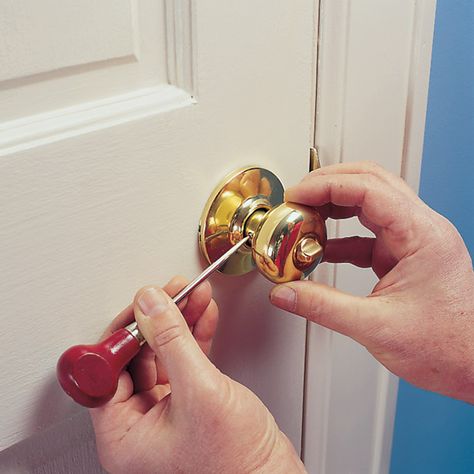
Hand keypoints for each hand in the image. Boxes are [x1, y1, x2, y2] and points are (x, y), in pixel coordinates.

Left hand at [90, 276, 304, 472]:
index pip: (107, 371)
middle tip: (171, 292)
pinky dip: (194, 334)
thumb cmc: (237, 462)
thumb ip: (172, 342)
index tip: (141, 306)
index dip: (124, 333)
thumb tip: (150, 305)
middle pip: (136, 356)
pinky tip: (202, 314)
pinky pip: (183, 359)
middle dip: (158, 319)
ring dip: (179, 321)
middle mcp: (139, 423)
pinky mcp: (187, 400)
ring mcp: (163, 411)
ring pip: (162, 353)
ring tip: (192, 295)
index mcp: (124, 435)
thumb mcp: (200, 391)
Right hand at [270, 161, 473, 402]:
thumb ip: (323, 307)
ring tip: (304, 218)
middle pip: (370, 183)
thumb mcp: (376, 326)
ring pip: (369, 205)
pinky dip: (341, 237)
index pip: (368, 188)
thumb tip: (285, 293)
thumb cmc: (449, 347)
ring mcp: (414, 242)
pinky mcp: (405, 258)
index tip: (297, 194)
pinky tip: (321, 249)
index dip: (326, 186)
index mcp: (422, 235)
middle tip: (297, 197)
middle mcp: (421, 230)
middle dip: (329, 185)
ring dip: (334, 207)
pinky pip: (368, 235)